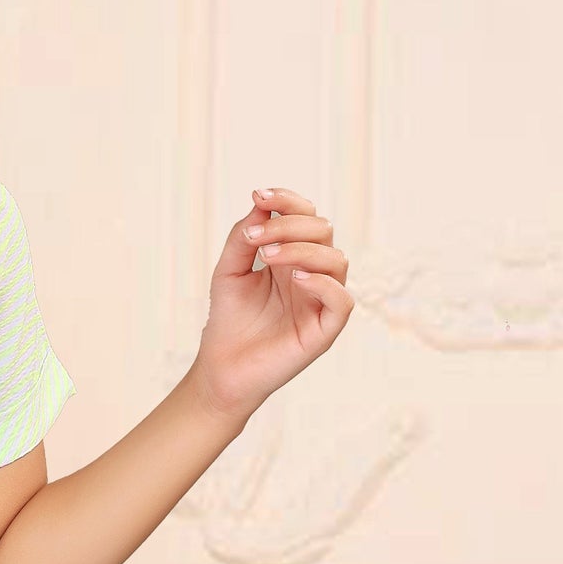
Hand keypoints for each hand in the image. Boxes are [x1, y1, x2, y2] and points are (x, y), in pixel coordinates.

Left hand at [191, 186, 353, 423]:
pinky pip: (342, 300)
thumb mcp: (228, 270)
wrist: (220, 368)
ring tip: (267, 256)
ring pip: (336, 260)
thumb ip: (243, 237)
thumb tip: (261, 202)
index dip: (288, 201)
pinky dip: (322, 283)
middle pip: (323, 231)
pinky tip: (294, 278)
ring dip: (302, 249)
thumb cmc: (227, 320)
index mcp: (293, 257)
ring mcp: (321, 301)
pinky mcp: (326, 329)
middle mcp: (313, 275)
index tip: (259, 195)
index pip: (306, 217)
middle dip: (290, 224)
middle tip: (256, 238)